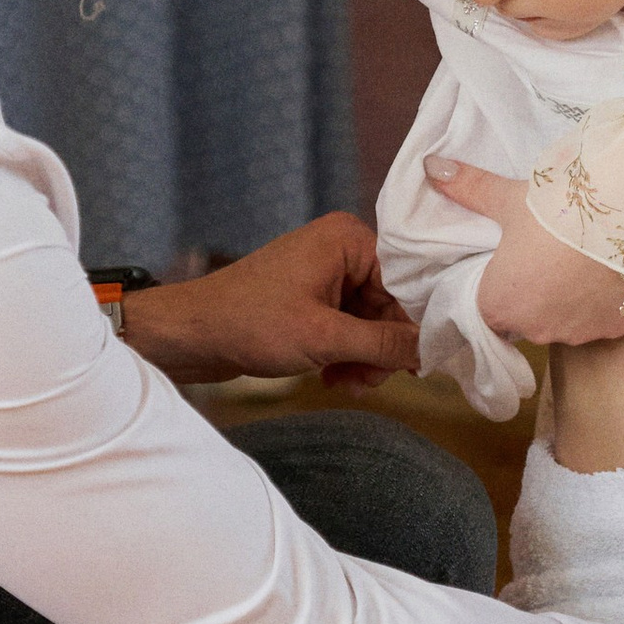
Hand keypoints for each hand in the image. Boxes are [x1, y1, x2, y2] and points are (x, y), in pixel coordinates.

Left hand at [121, 216, 419, 386]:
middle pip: (391, 306)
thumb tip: (433, 350)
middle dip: (381, 350)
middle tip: (368, 382)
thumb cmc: (249, 323)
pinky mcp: (313, 300)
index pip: (409, 282)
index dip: (414, 326)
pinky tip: (334, 379)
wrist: (189, 334)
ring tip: (346, 383)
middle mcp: (342, 250)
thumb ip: (383, 344)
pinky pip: (349, 329)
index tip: (419, 365)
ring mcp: (326, 275)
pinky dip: (346, 356)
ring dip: (364, 359)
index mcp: (349, 239)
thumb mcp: (324, 338)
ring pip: (371, 324)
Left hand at [426, 159, 623, 345]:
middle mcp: (534, 329)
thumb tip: (430, 167)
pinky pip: (600, 321)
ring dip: (566, 303)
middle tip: (546, 259)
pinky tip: (605, 275)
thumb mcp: (510, 199)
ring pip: (564, 323)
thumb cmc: (555, 210)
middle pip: (525, 319)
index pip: (488, 310)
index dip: (498, 288)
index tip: (511, 267)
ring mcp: (576, 334)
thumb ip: (469, 190)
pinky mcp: (613, 329)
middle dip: (532, 297)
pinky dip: (601, 304)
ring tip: (578, 265)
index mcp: (499, 304)